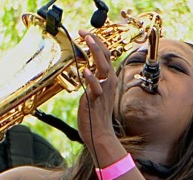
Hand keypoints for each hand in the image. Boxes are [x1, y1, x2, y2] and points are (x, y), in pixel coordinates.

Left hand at [77, 31, 117, 147]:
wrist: (100, 134)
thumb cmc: (96, 115)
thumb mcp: (95, 93)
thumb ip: (93, 81)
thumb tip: (87, 70)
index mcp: (108, 80)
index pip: (105, 56)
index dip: (96, 43)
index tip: (85, 34)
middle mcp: (108, 82)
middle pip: (106, 57)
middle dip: (95, 42)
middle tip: (84, 32)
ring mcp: (103, 90)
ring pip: (102, 67)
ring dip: (95, 52)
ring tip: (88, 40)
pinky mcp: (96, 100)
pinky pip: (95, 87)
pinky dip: (91, 78)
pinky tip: (86, 70)